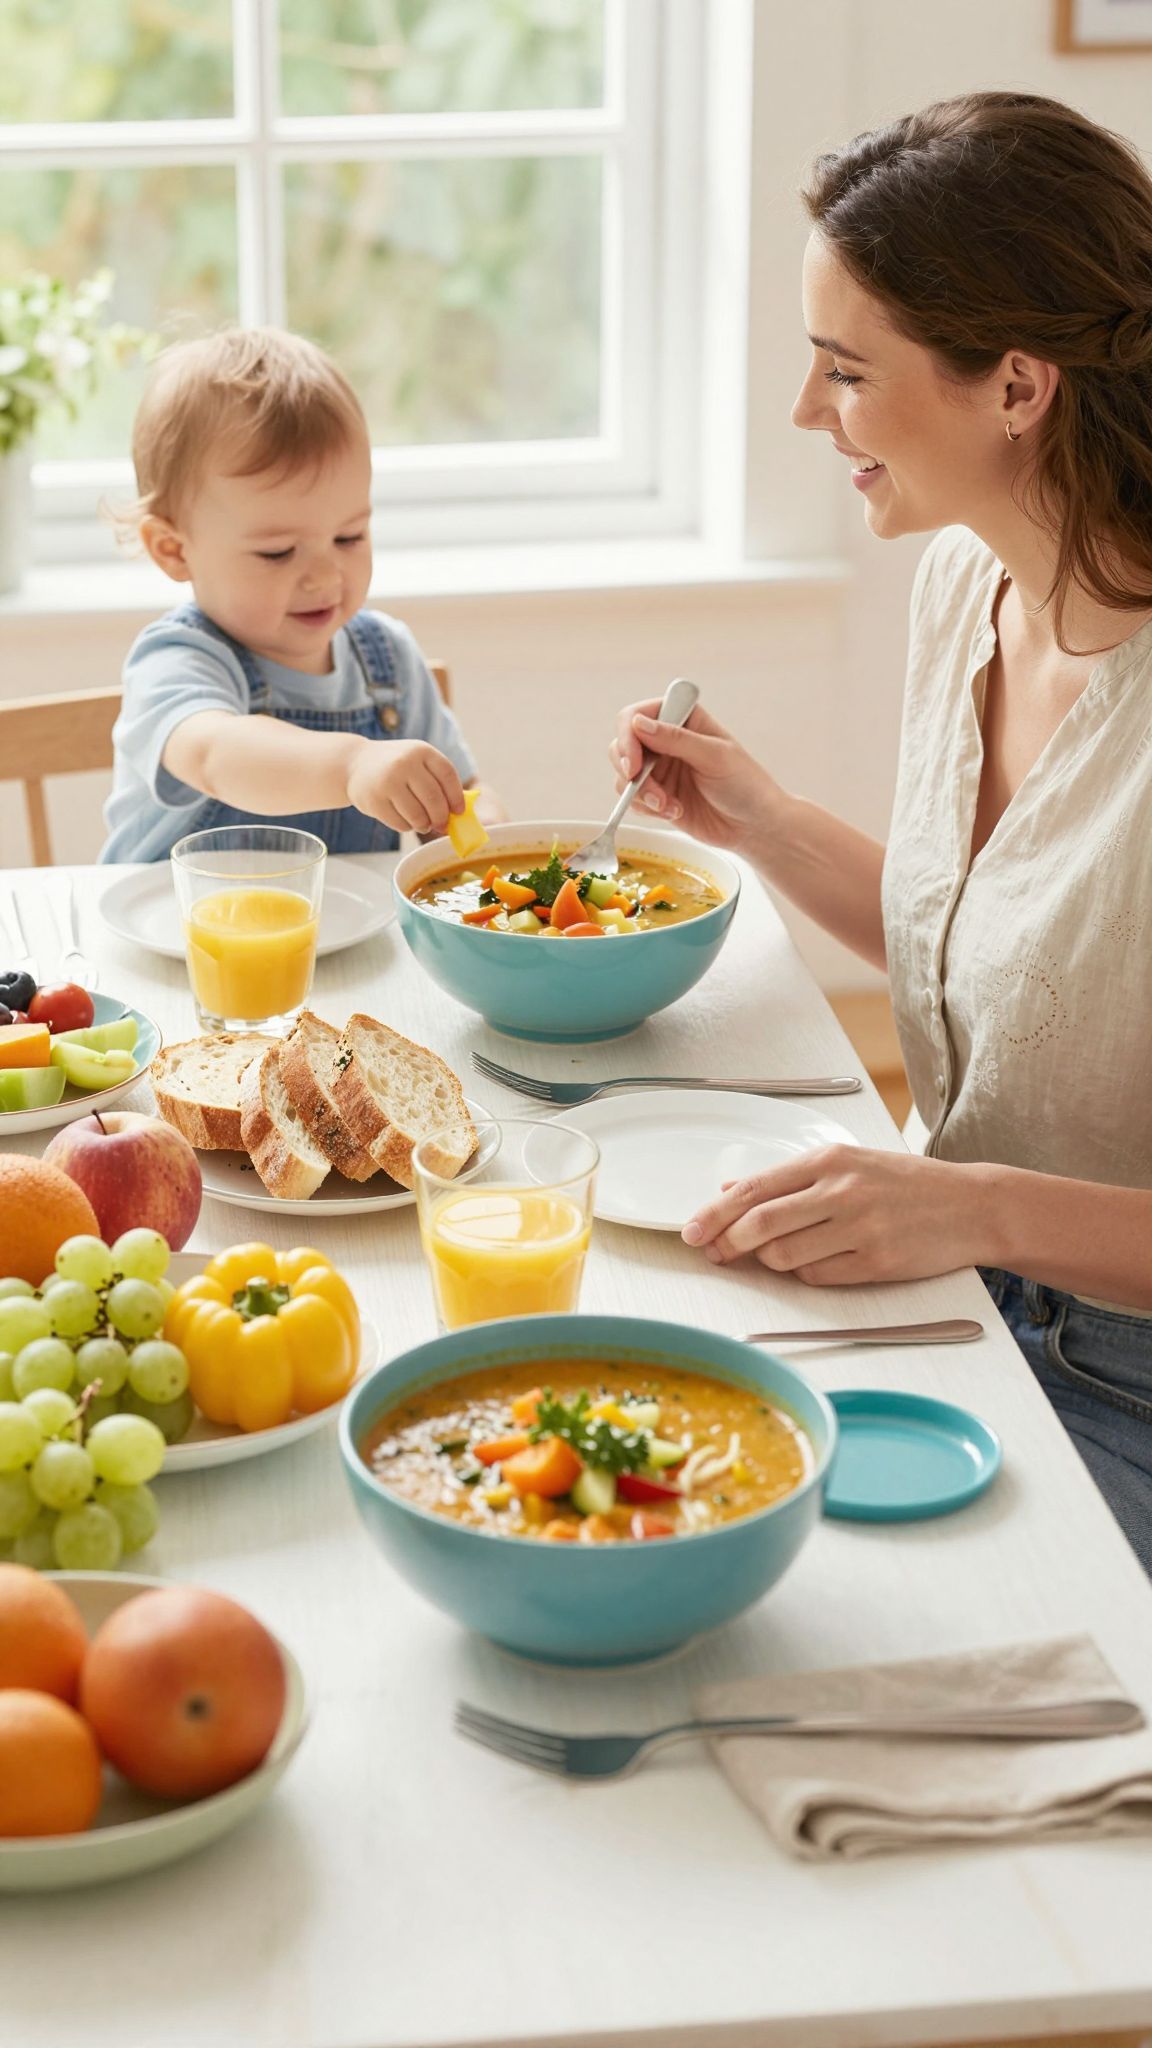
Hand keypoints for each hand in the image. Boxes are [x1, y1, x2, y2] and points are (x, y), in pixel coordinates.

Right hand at [346, 739, 465, 833]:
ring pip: (418, 816)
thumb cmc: (396, 766)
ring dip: (425, 825)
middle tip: (442, 825)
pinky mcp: (374, 801)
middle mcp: (404, 763)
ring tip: (423, 824)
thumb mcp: (417, 762)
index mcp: (421, 751)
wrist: (355, 763)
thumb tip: (459, 813)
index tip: (459, 812)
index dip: (456, 797)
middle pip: (434, 799)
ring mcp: (387, 782)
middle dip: (442, 818)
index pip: (447, 775)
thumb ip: (438, 781)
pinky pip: (401, 824)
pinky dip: (407, 827)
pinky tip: (405, 820)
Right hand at [609, 699, 783, 853]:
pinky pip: (633, 800)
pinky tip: (675, 812)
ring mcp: (660, 769)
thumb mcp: (714, 756)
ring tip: (669, 805)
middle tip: (646, 789)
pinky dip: (648, 809)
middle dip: (630, 770)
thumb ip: (676, 739)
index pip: (637, 716)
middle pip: (622, 745)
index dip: (628, 737)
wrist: (753, 826)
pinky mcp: (657, 795)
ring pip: (624, 776)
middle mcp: (666, 740)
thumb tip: (638, 724)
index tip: (633, 763)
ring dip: (642, 794)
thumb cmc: (745, 784)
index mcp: (683, 719)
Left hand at [681, 1147, 991, 1286]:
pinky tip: (817, 1264)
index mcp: (830, 1160)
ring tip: (778, 1256)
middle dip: (727, 1243)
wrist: (972, 1205)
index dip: (715, 1213)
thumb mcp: (849, 1164)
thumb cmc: (906, 1184)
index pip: (755, 1188)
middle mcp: (841, 1191)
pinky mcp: (876, 1263)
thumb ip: (791, 1178)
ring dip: (770, 1262)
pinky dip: (806, 1276)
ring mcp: (859, 1228)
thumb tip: (731, 1187)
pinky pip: (818, 1278)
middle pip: (760, 1224)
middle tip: (714, 1253)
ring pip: (785, 1257)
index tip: (690, 1230)